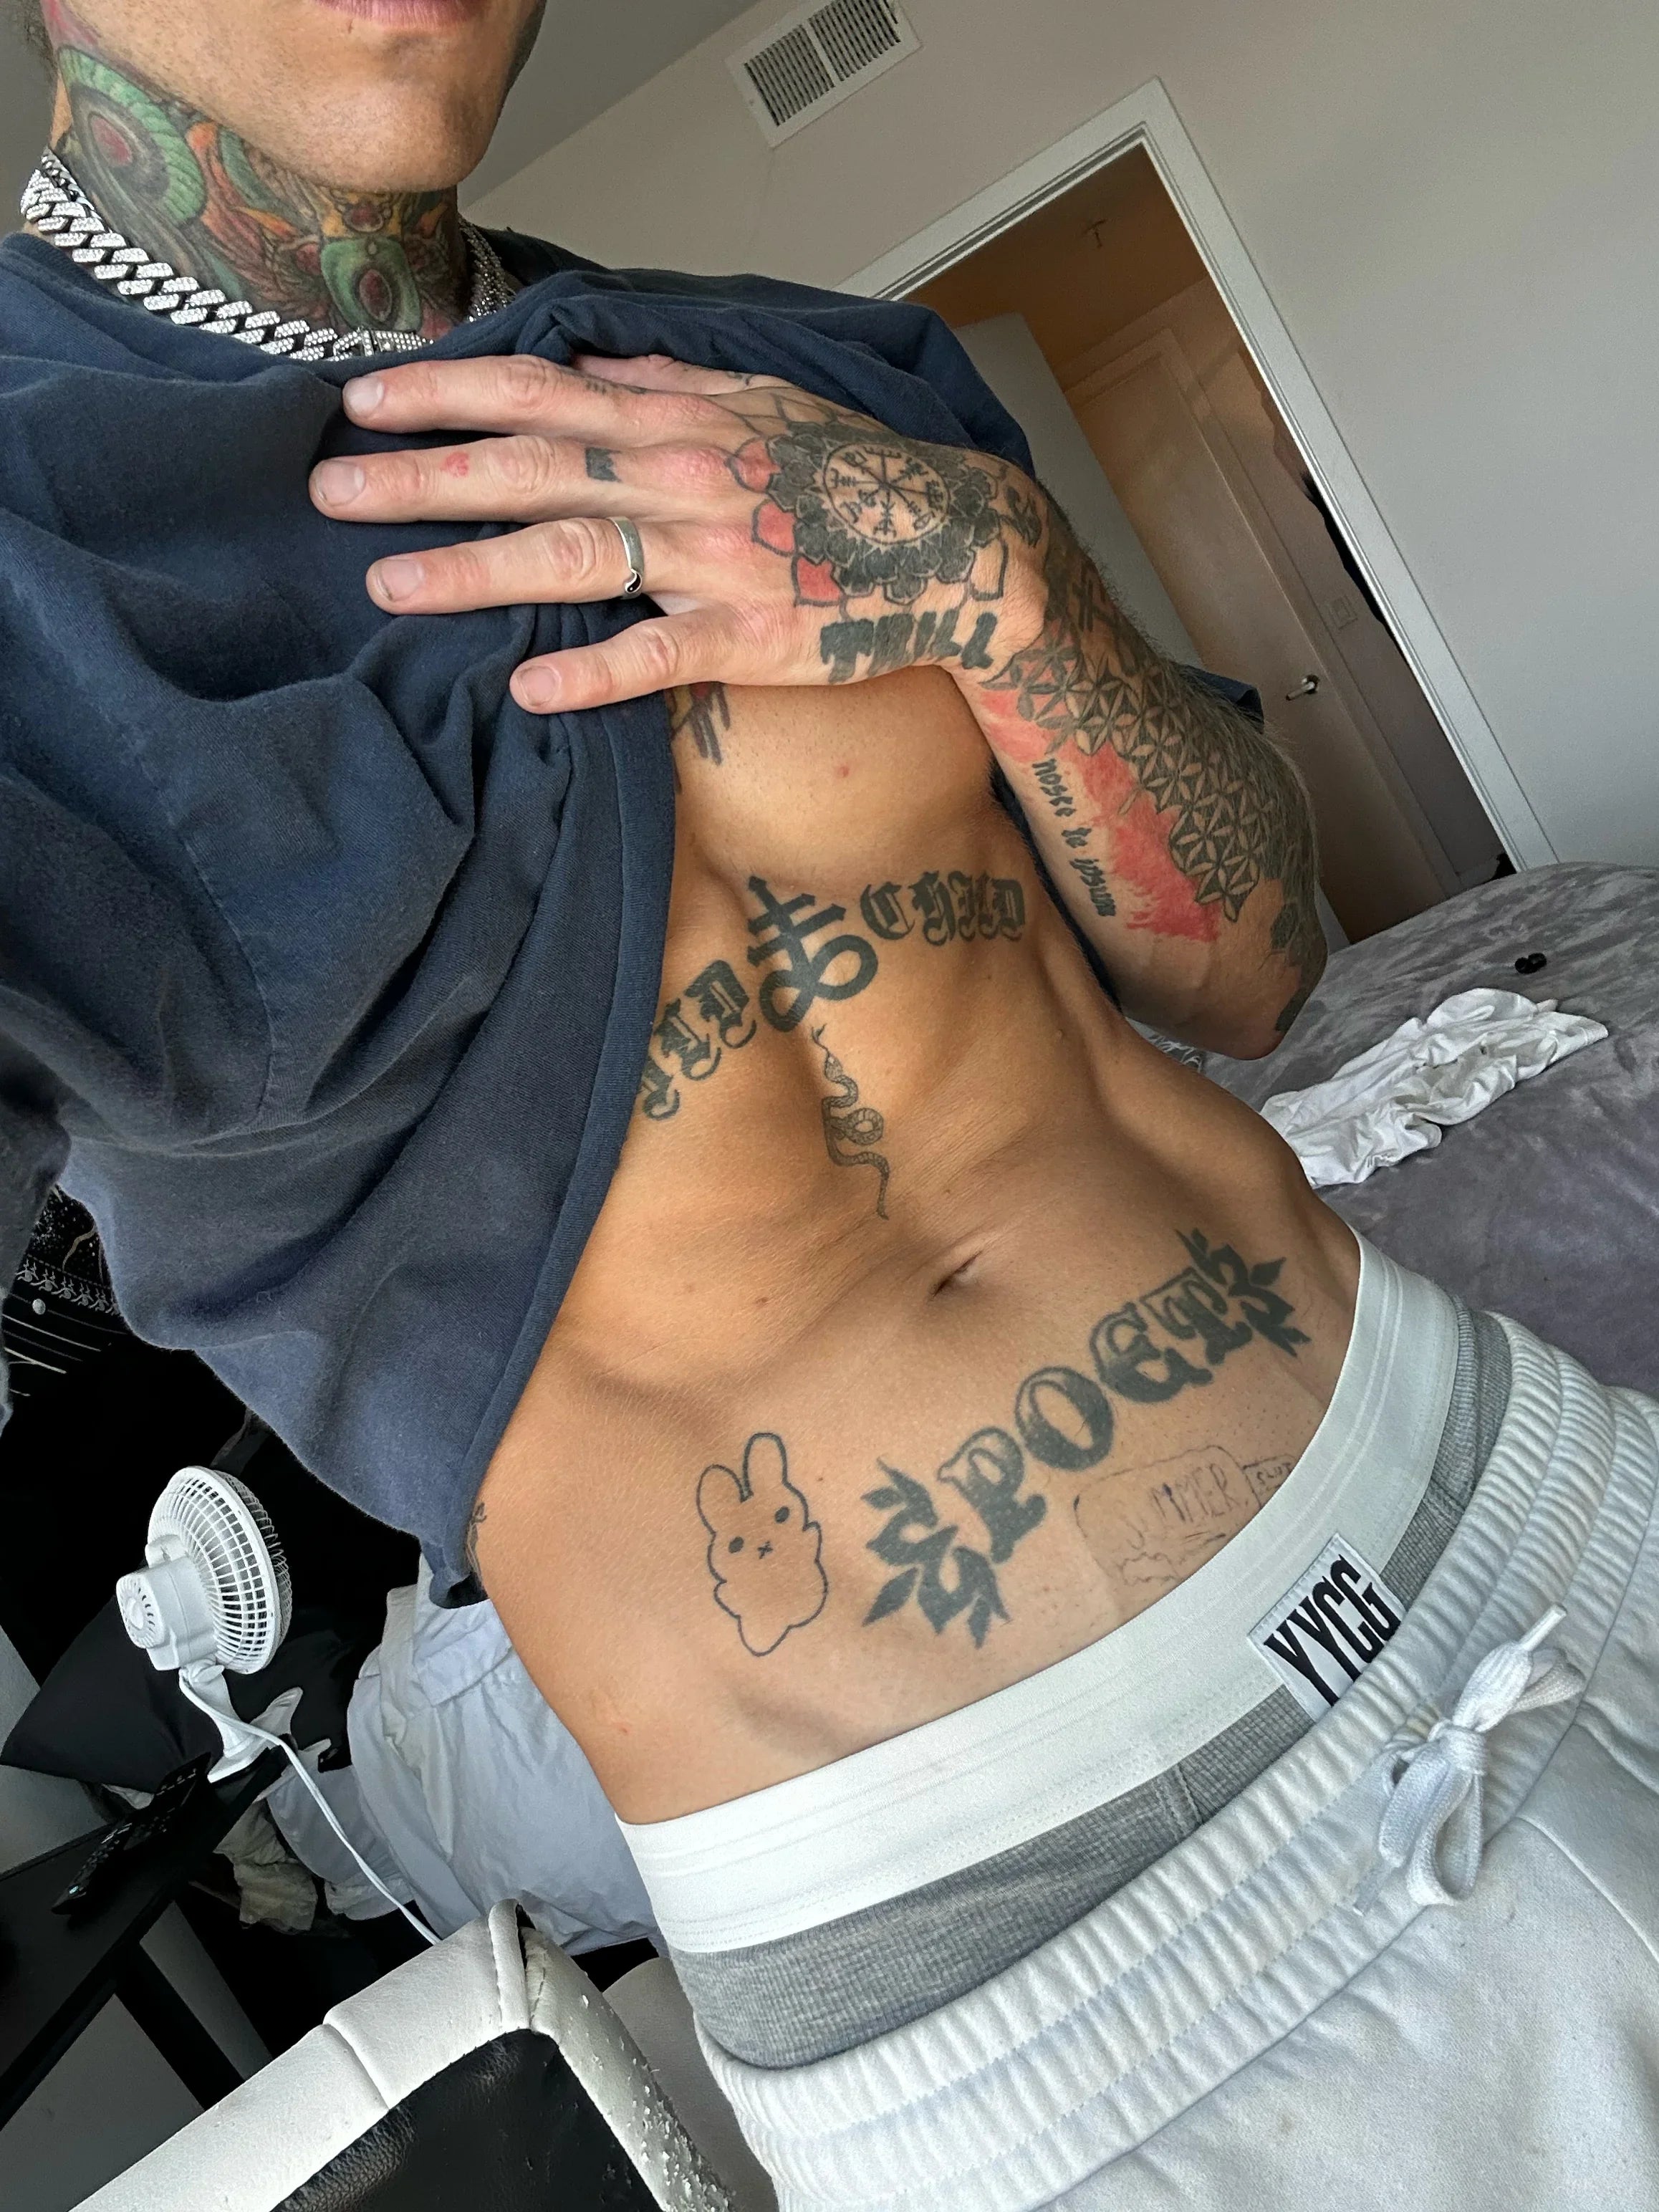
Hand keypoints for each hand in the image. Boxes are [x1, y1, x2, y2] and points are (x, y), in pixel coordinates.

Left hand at [308, 351, 1049, 715]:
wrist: (960, 545)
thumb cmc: (853, 477)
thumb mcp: (761, 401)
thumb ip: (666, 383)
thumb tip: (586, 369)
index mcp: (674, 421)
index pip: (534, 395)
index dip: (443, 395)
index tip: (360, 402)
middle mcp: (680, 478)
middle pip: (528, 470)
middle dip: (421, 478)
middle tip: (327, 493)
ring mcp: (713, 559)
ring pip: (573, 556)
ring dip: (474, 570)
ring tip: (389, 587)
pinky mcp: (751, 637)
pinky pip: (658, 655)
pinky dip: (593, 670)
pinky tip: (527, 689)